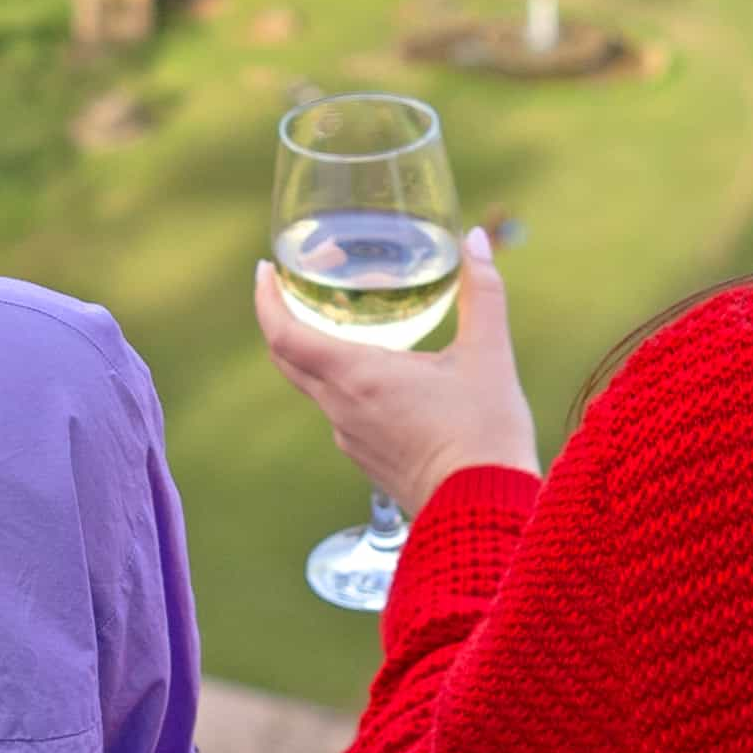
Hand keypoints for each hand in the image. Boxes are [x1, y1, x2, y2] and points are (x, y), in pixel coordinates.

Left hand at [253, 223, 540, 514]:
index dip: (266, 300)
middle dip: (285, 317)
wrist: (485, 512)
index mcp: (357, 378)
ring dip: (317, 350)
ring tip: (346, 319)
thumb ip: (482, 293)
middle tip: (300, 285)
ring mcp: (351, 438)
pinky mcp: (367, 459)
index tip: (264, 272)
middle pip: (289, 359)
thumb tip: (478, 239)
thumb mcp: (488, 355)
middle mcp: (341, 409)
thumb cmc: (485, 435)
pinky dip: (342, 381)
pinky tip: (379, 370)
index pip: (283, 335)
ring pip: (315, 386)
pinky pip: (340, 411)